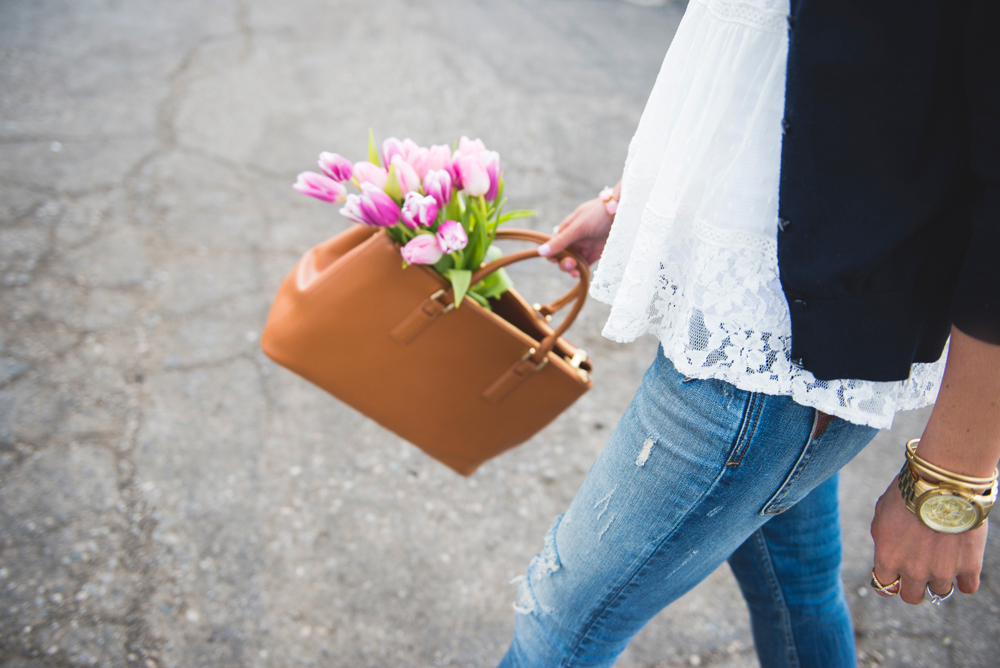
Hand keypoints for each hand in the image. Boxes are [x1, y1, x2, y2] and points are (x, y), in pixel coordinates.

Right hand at [538, 198, 614, 277]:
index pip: (553, 245)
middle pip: (562, 256)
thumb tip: (540, 252)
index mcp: (567, 229)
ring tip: (575, 271)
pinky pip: (584, 265)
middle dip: (563, 262)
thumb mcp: (577, 228)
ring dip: (571, 269)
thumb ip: (560, 241)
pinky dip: (580, 271)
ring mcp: (585, 246)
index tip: (555, 260)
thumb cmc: (598, 214)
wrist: (623, 212)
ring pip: (572, 262)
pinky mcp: (595, 254)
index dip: (552, 254)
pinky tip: (580, 274)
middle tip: (570, 264)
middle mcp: (574, 239)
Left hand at [870, 475, 987, 603]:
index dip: (891, 581)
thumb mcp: (882, 511)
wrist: (944, 484)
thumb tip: (886, 551)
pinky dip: (966, 578)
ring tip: (943, 558)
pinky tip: (963, 564)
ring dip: (940, 578)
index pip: (884, 586)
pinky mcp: (969, 568)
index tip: (897, 575)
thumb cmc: (909, 493)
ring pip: (940, 592)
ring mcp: (942, 572)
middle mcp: (913, 571)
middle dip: (914, 586)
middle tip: (921, 570)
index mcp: (888, 558)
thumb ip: (881, 537)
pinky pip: (968, 587)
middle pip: (912, 597)